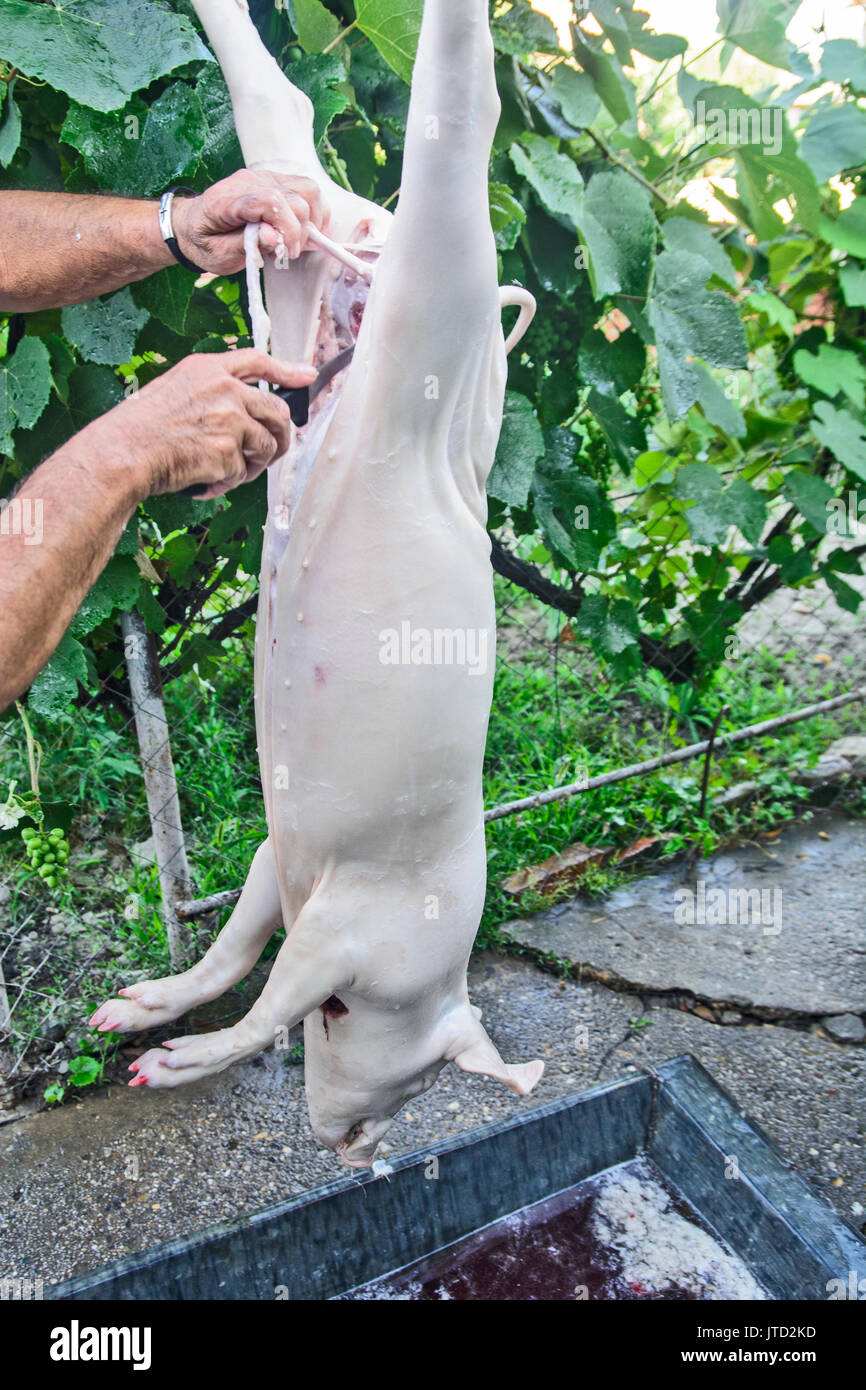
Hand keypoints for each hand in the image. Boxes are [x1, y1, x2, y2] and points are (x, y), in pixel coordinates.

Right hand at [97, 350, 316, 500]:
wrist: (125, 452)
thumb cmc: (142, 428)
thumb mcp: (176, 389)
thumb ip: (212, 393)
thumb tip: (244, 413)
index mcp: (208, 369)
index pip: (257, 361)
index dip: (286, 370)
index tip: (306, 376)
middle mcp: (224, 389)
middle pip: (277, 411)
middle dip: (281, 436)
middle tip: (273, 452)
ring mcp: (229, 419)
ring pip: (267, 446)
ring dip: (254, 465)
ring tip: (228, 473)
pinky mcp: (229, 450)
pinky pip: (243, 472)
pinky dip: (228, 483)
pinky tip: (206, 481)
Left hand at [170, 170, 329, 273]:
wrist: (193, 225)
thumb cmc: (205, 242)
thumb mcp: (218, 255)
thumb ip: (246, 245)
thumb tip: (274, 237)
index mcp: (227, 199)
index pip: (270, 202)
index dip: (289, 228)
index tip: (288, 252)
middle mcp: (248, 181)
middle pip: (294, 196)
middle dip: (301, 230)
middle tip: (289, 253)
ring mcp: (263, 177)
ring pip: (306, 188)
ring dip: (312, 218)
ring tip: (297, 241)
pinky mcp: (274, 180)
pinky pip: (305, 188)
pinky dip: (312, 210)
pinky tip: (302, 229)